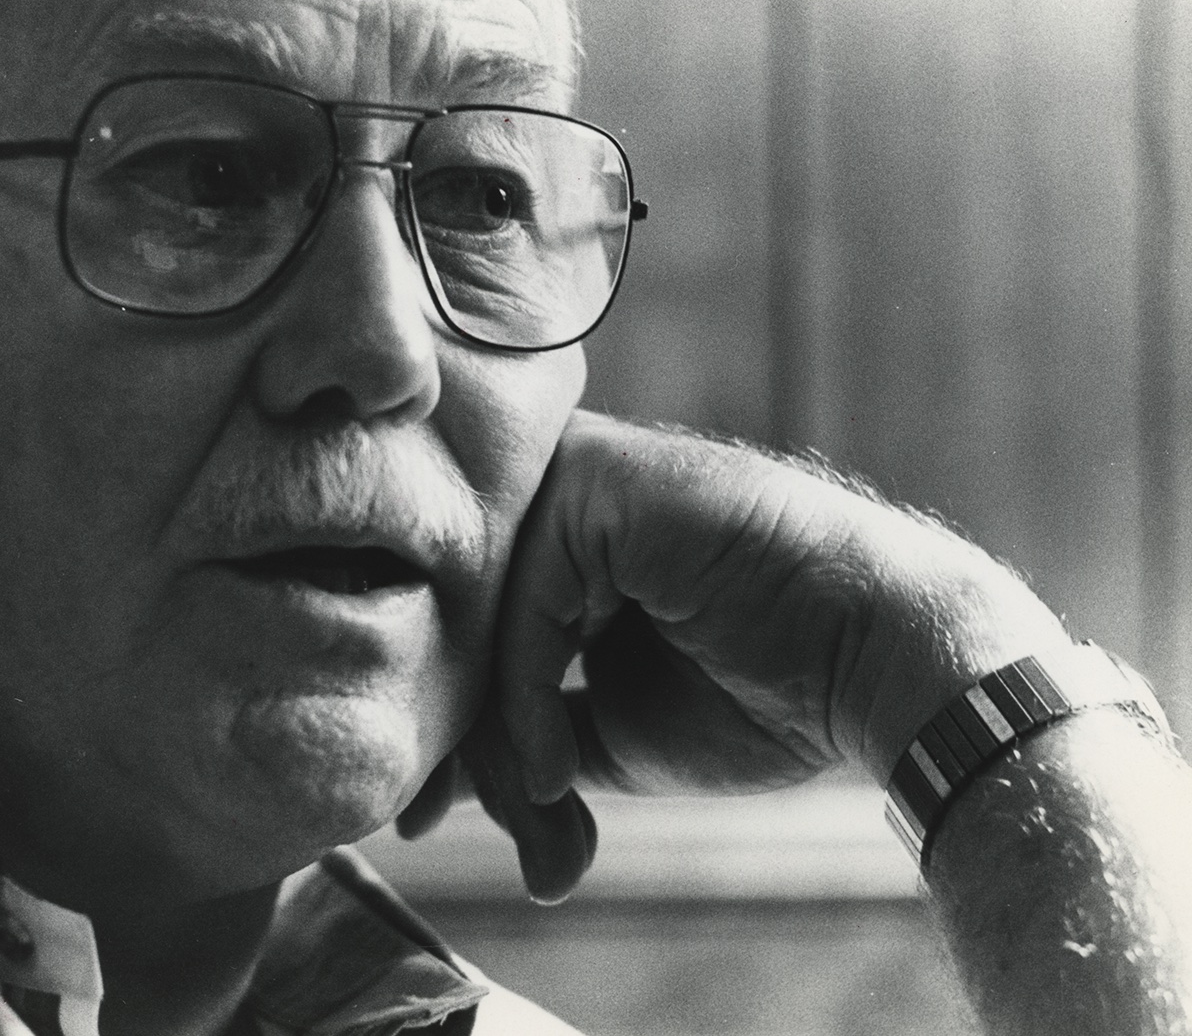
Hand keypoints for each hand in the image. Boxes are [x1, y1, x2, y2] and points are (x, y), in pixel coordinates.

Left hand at [460, 410, 1069, 900]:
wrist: (880, 668)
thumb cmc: (763, 695)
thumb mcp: (609, 729)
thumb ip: (526, 732)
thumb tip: (435, 788)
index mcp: (558, 538)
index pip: (459, 625)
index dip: (444, 723)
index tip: (426, 818)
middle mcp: (557, 492)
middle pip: (456, 620)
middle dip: (456, 737)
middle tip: (447, 831)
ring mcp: (579, 475)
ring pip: (478, 616)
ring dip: (494, 734)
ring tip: (540, 815)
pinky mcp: (605, 479)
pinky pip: (526, 601)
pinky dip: (526, 698)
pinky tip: (560, 774)